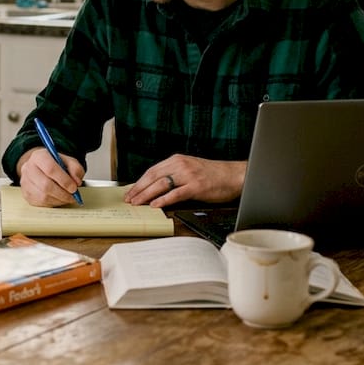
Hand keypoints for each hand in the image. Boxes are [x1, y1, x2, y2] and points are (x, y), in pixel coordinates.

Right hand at [17, 147, 85, 206]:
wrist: (41, 168)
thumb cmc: (55, 165)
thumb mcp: (68, 161)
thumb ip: (75, 169)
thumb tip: (76, 181)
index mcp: (39, 156)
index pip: (50, 169)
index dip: (64, 180)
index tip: (74, 187)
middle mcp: (29, 168)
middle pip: (46, 185)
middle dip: (63, 193)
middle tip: (73, 195)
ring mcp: (25, 182)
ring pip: (43, 196)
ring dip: (59, 199)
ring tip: (67, 197)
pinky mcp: (26, 194)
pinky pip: (41, 203)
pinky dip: (53, 203)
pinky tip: (59, 198)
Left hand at [123, 155, 245, 207]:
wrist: (234, 175)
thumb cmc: (213, 174)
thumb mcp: (190, 169)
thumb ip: (174, 175)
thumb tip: (155, 188)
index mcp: (177, 160)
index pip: (152, 170)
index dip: (139, 182)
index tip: (130, 191)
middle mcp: (181, 165)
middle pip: (153, 177)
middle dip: (138, 189)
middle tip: (129, 199)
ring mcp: (188, 175)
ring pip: (161, 184)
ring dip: (146, 195)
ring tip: (138, 203)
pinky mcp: (196, 186)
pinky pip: (176, 193)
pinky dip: (164, 199)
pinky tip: (156, 205)